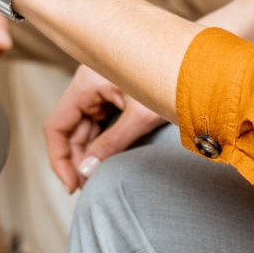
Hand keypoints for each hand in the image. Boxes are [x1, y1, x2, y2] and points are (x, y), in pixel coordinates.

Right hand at [45, 65, 166, 191]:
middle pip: (69, 129)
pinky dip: (100, 144)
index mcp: (86, 82)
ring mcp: (100, 90)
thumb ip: (112, 144)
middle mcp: (88, 84)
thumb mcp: (141, 116)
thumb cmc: (172, 80)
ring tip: (95, 180)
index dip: (59, 158)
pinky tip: (104, 162)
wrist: (197, 66)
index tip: (71, 185)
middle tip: (86, 187)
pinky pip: (98, 124)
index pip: (56, 125)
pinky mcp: (113, 96)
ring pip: (83, 128)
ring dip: (87, 154)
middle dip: (76, 160)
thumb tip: (86, 172)